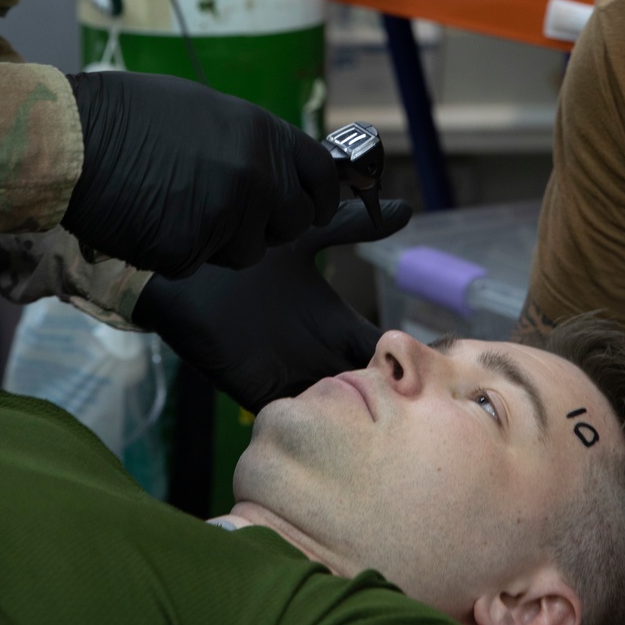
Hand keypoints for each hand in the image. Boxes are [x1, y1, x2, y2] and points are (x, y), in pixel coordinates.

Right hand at [63, 72, 339, 278]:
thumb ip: (251, 145)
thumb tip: (279, 170)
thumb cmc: (131, 115)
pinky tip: (146, 219)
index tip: (313, 208)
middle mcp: (255, 175)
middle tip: (224, 210)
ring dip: (218, 241)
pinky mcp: (189, 250)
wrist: (75, 137)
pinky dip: (173, 251)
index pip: (324, 177)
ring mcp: (225, 215)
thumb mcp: (209, 112)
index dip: (321, 197)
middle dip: (266, 226)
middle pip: (292, 224)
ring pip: (245, 252)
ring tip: (172, 204)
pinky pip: (195, 264)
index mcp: (264, 134)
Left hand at [132, 198, 412, 411]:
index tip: (436, 362)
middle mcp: (319, 355)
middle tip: (413, 396)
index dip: (410, 358)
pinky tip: (333, 407)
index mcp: (336, 326)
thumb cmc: (245, 254)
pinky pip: (296, 414)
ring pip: (338, 408)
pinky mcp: (258, 388)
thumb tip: (403, 208)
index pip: (383, 351)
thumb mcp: (303, 236)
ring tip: (377, 403)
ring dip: (356, 410)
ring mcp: (290, 375)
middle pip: (368, 387)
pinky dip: (315, 416)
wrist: (188, 268)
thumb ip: (349, 225)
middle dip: (391, 396)